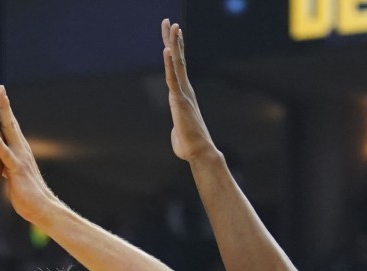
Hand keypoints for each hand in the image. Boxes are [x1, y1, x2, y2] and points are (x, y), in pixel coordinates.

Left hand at [0, 74, 59, 225]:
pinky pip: (6, 155)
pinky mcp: (17, 169)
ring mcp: (20, 156)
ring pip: (9, 128)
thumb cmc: (25, 195)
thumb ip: (0, 163)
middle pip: (7, 117)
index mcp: (17, 147)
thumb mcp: (9, 175)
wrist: (42, 208)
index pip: (4, 121)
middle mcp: (20, 146)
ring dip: (2, 109)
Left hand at [162, 19, 218, 162]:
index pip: (177, 68)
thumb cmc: (189, 146)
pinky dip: (169, 64)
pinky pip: (172, 78)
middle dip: (173, 40)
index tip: (172, 34)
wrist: (199, 153)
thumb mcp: (179, 133)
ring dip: (174, 43)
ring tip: (172, 25)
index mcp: (183, 95)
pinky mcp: (179, 100)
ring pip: (177, 64)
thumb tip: (177, 132)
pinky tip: (167, 50)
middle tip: (170, 22)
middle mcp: (185, 90)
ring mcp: (183, 94)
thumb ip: (176, 127)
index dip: (175, 50)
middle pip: (178, 59)